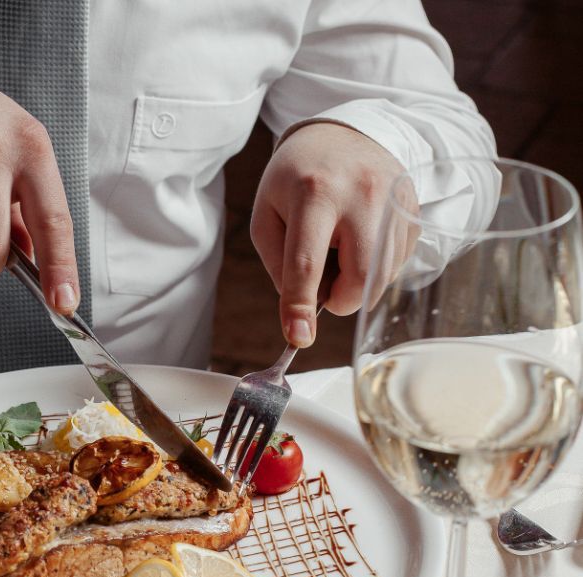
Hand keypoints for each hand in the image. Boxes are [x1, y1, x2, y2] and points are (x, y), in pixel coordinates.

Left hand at [250, 122, 416, 346]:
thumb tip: (302, 310)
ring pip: (383, 276)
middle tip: (324, 285)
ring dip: (357, 284)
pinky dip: (375, 270)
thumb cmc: (296, 179)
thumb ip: (279, 265)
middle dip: (341, 300)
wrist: (345, 133)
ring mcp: (395, 200)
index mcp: (315, 192)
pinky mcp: (413, 209)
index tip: (298, 337)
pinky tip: (360, 242)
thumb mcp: (268, 214)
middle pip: (361, 276)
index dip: (301, 305)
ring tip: (340, 251)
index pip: (307, 262)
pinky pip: (398, 264)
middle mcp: (362, 194)